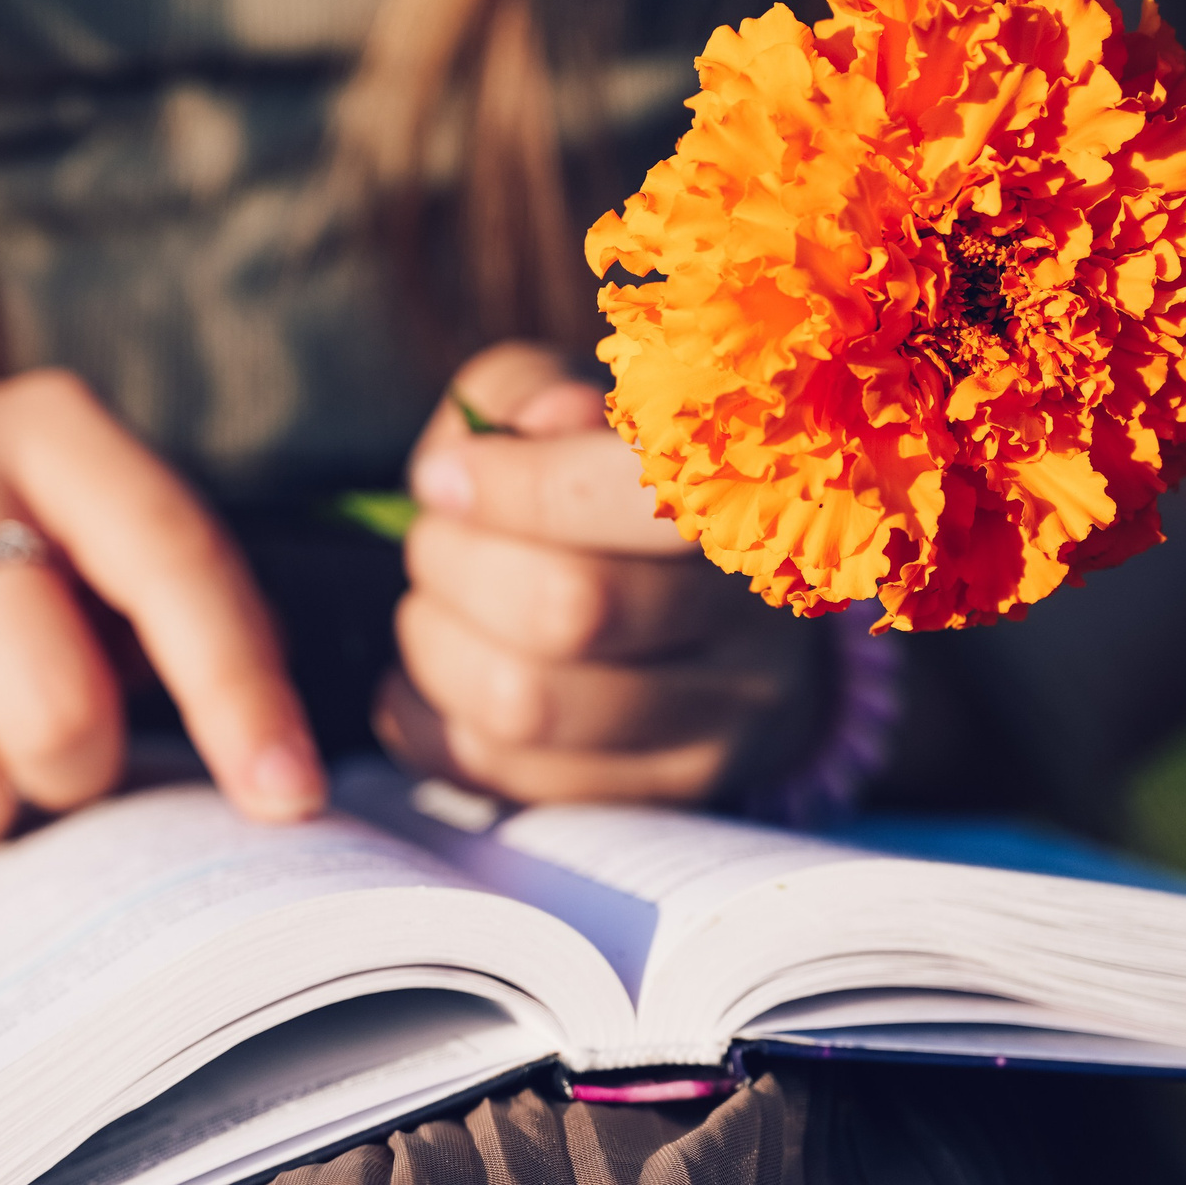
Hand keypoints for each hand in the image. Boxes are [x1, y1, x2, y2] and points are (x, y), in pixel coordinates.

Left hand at [373, 345, 827, 803]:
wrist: (735, 608)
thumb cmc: (623, 481)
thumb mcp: (579, 405)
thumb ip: (540, 394)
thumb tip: (537, 424)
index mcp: (748, 487)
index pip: (641, 495)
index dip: (514, 487)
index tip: (444, 478)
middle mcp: (754, 608)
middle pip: (568, 610)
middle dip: (454, 568)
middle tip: (431, 542)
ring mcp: (724, 714)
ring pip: (526, 707)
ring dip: (435, 650)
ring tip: (431, 611)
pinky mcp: (669, 790)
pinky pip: (510, 774)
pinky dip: (432, 721)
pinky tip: (434, 677)